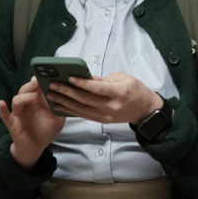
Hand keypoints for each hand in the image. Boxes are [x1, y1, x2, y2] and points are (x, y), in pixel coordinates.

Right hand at [0, 77, 64, 170]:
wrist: (36, 146)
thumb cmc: (47, 129)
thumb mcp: (58, 118)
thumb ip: (61, 106)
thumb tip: (68, 94)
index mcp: (38, 100)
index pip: (37, 86)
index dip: (40, 80)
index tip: (47, 74)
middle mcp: (27, 104)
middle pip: (26, 90)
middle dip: (32, 85)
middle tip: (39, 81)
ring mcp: (18, 113)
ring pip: (17, 100)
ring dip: (24, 97)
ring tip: (33, 95)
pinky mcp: (12, 123)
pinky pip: (5, 115)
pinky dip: (2, 109)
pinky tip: (1, 103)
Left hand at [47, 72, 163, 125]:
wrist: (145, 110)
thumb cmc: (136, 90)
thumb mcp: (125, 78)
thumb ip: (105, 80)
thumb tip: (86, 79)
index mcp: (119, 92)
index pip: (97, 88)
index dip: (82, 83)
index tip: (69, 77)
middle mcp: (111, 106)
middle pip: (86, 99)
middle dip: (67, 92)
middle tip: (53, 85)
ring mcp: (106, 116)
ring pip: (82, 109)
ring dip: (65, 102)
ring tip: (51, 95)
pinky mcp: (103, 121)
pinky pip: (84, 115)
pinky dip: (71, 111)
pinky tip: (60, 106)